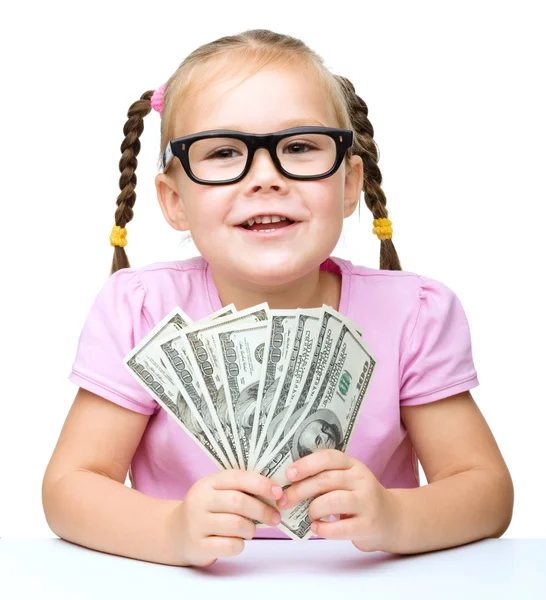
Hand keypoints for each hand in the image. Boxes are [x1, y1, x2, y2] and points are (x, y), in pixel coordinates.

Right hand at [169, 469, 283, 566]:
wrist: (175, 532)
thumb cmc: (207, 510)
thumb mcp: (217, 493)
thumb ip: (240, 489)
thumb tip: (275, 493)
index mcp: (208, 483)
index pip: (238, 477)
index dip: (261, 483)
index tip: (278, 492)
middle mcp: (200, 500)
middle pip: (238, 502)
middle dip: (262, 510)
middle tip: (274, 517)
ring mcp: (196, 523)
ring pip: (236, 524)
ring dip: (251, 529)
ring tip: (250, 530)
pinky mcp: (197, 545)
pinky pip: (230, 545)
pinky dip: (240, 544)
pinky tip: (236, 541)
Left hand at [277, 449, 398, 551]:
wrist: (392, 519)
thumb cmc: (358, 498)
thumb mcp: (346, 480)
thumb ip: (324, 477)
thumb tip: (288, 483)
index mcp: (352, 465)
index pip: (328, 457)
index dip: (306, 464)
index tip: (288, 474)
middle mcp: (361, 480)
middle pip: (325, 480)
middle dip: (300, 490)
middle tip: (284, 500)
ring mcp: (367, 502)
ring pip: (333, 501)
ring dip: (313, 508)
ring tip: (308, 515)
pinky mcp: (368, 525)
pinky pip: (340, 528)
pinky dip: (323, 529)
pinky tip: (316, 528)